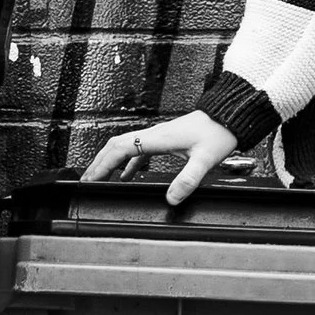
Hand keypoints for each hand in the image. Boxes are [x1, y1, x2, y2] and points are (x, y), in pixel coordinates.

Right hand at [80, 110, 239, 205]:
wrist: (229, 115)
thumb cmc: (218, 132)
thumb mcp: (205, 159)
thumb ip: (188, 179)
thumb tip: (171, 198)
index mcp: (157, 137)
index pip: (120, 149)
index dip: (102, 164)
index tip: (90, 179)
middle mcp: (153, 134)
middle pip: (115, 146)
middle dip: (98, 163)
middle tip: (85, 181)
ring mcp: (157, 136)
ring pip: (124, 146)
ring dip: (109, 161)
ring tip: (98, 179)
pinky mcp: (164, 139)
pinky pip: (138, 150)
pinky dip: (126, 163)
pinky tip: (126, 176)